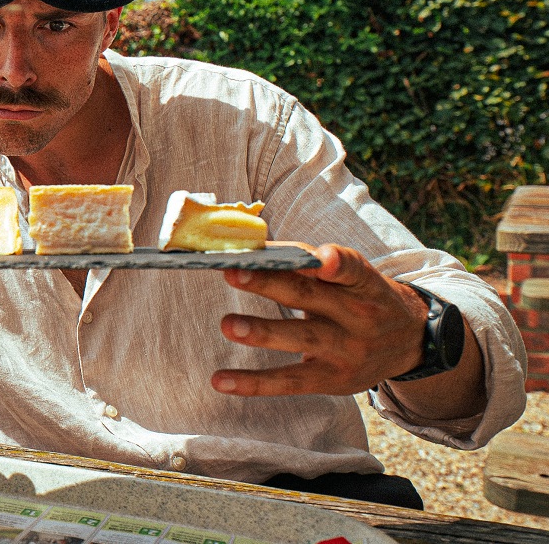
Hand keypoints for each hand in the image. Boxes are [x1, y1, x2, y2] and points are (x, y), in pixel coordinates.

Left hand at [212, 244, 428, 396]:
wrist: (409, 343)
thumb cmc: (363, 298)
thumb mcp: (353, 278)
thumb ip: (311, 264)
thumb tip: (253, 248)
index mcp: (364, 283)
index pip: (353, 270)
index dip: (338, 263)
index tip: (321, 257)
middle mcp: (359, 316)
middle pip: (310, 298)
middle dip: (270, 284)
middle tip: (233, 273)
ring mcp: (347, 350)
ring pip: (301, 338)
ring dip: (261, 331)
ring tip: (227, 324)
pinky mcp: (332, 380)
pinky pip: (289, 381)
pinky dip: (254, 382)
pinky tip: (222, 380)